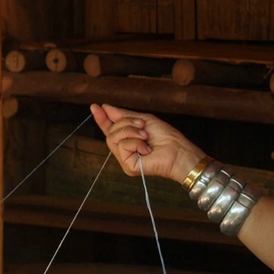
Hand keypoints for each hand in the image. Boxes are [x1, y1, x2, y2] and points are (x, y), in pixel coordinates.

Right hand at [90, 103, 204, 182]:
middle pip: (110, 132)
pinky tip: (146, 148)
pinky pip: (121, 147)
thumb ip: (123, 115)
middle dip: (125, 123)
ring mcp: (125, 159)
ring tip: (145, 136)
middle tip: (142, 125)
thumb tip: (105, 107)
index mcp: (128, 139)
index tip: (95, 106)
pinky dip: (134, 143)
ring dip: (131, 132)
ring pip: (113, 138)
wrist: (178, 150)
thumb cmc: (166, 136)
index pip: (110, 129)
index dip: (102, 118)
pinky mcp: (128, 166)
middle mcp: (125, 150)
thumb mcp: (143, 120)